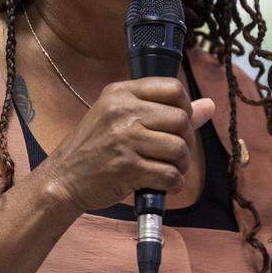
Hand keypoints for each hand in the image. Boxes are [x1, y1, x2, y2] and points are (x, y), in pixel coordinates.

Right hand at [42, 77, 215, 211]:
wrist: (62, 178)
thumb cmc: (94, 147)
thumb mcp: (120, 118)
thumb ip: (164, 110)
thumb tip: (209, 105)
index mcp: (120, 92)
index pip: (173, 87)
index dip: (185, 107)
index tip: (177, 125)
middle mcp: (122, 111)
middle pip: (181, 119)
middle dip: (186, 141)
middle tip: (174, 154)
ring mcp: (124, 139)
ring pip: (179, 148)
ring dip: (181, 165)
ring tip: (169, 170)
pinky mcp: (127, 168)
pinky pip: (169, 174)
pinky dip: (174, 183)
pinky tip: (164, 184)